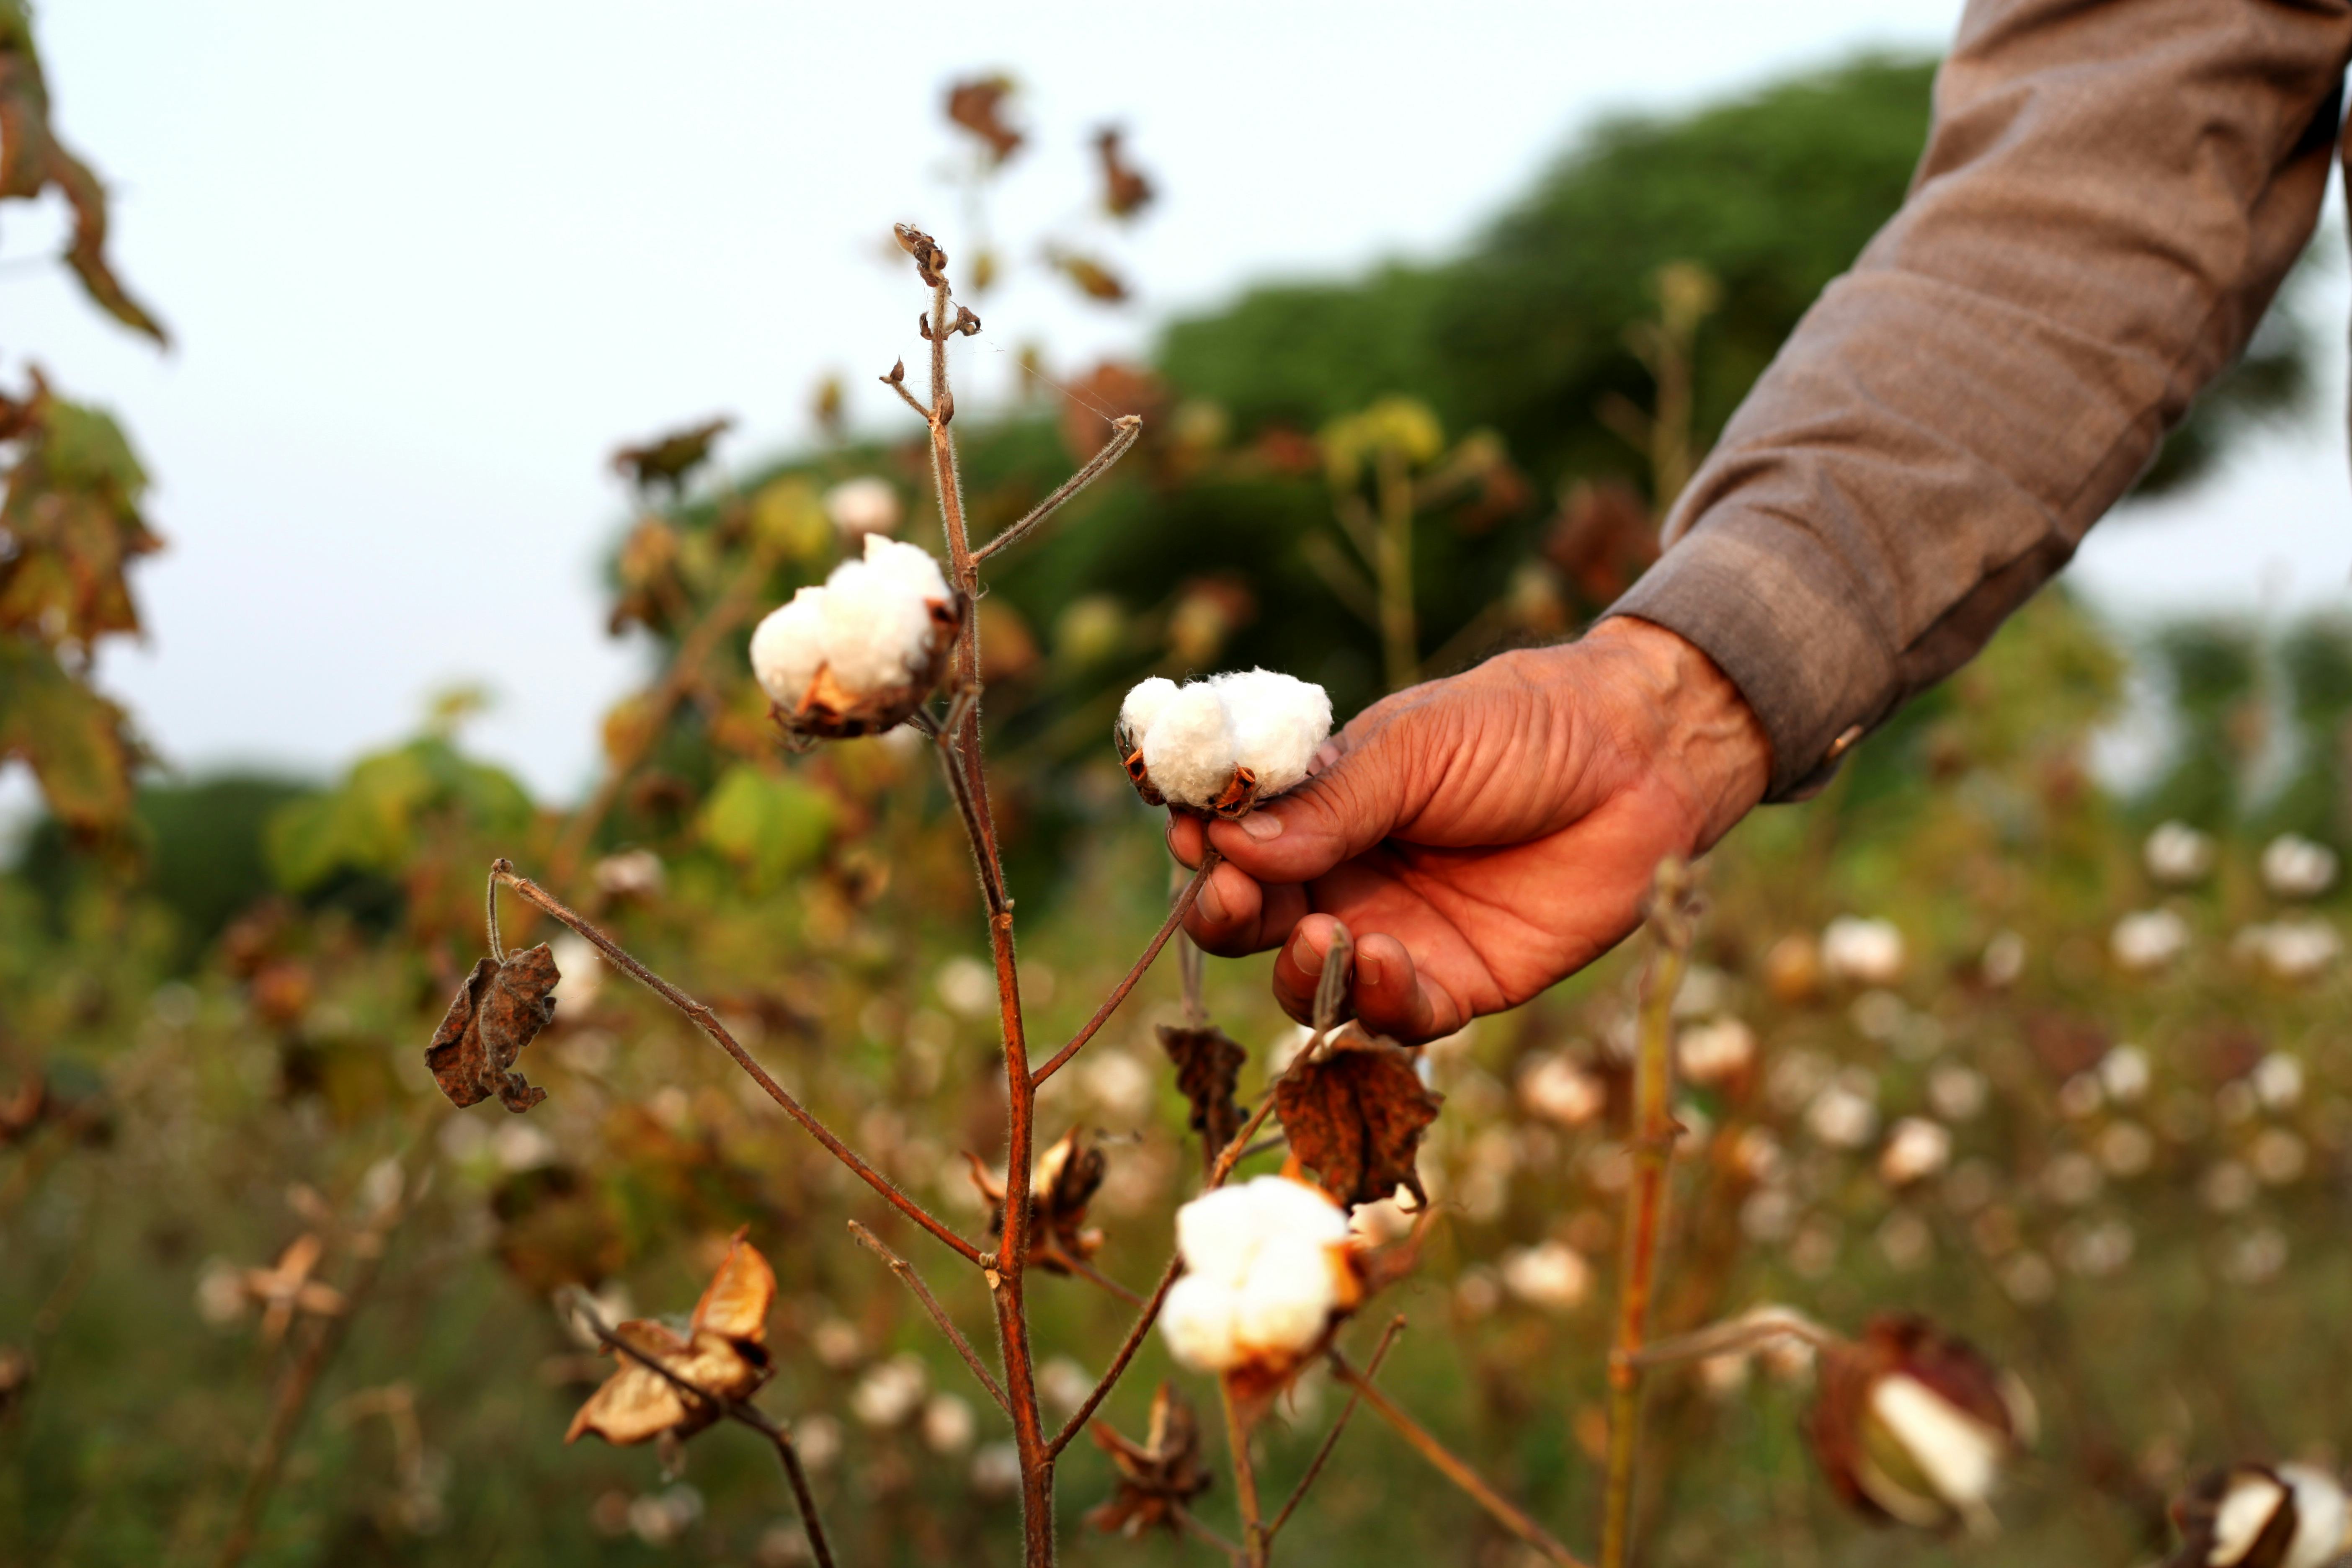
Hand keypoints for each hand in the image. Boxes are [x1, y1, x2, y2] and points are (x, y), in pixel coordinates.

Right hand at [1166, 618, 1770, 1040]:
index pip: (1230, 838)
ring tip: (1324, 935)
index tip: (1188, 833)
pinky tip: (1388, 960)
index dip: (1199, 842)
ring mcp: (1397, 933)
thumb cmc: (1524, 727)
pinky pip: (1398, 1017)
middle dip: (1227, 914)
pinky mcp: (1458, 983)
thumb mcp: (1417, 747)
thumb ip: (1330, 803)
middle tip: (1232, 895)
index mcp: (1320, 807)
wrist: (1642, 760)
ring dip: (1300, 970)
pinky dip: (1379, 1001)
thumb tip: (1227, 842)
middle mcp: (1345, 877)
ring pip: (1312, 984)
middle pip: (1252, 920)